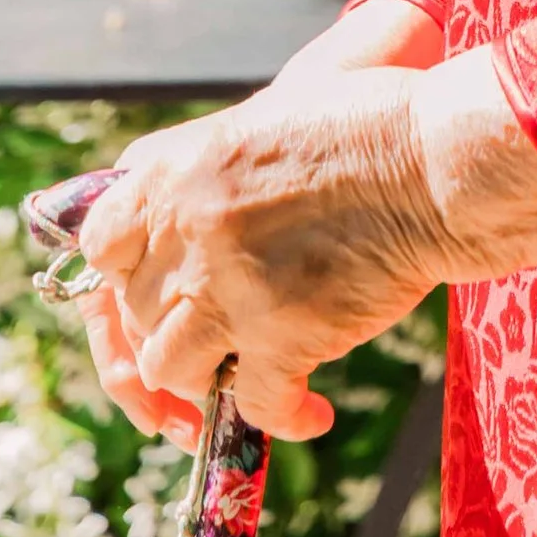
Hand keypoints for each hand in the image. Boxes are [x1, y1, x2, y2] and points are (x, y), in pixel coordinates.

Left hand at [79, 69, 444, 447]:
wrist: (437, 160)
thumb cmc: (371, 123)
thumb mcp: (266, 119)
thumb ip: (209, 167)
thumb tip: (180, 215)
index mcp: (178, 169)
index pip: (100, 242)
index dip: (122, 272)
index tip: (153, 284)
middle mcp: (189, 229)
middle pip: (135, 312)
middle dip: (169, 330)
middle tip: (214, 339)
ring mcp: (230, 288)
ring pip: (169, 369)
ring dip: (205, 378)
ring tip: (248, 370)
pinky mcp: (281, 338)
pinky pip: (253, 407)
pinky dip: (283, 417)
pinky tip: (313, 411)